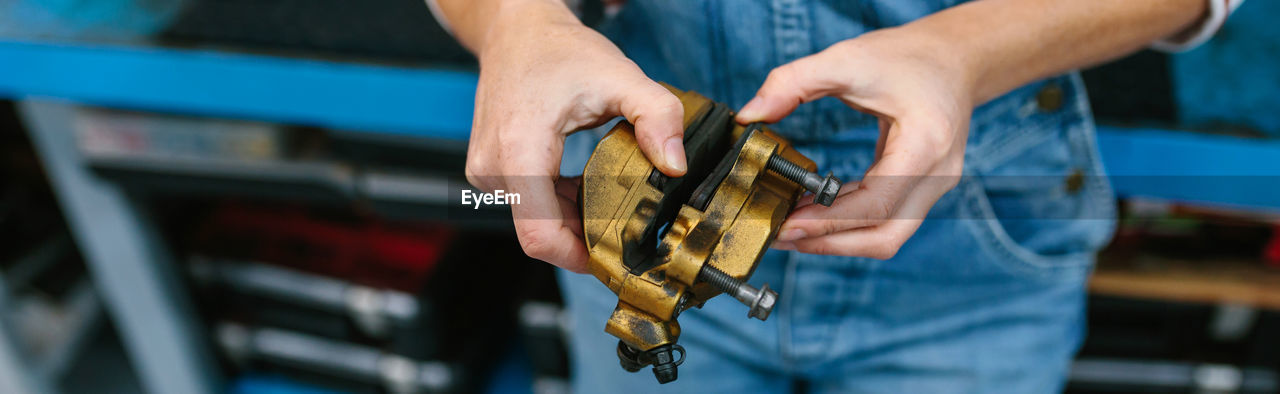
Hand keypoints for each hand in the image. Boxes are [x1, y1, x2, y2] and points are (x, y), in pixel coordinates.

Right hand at [465, 1, 685, 271]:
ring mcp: (487, 171)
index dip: (579, 258)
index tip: (615, 259)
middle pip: (541, 234)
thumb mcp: (620, 77)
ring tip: (612, 212)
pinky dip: (559, 207)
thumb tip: (676, 165)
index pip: (540, 235)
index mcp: (518, 150)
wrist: (517, 30)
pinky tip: (588, 194)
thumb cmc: (559, 50)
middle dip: (585, 241)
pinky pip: (528, 206)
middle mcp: (493, 167)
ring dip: (573, 223)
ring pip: (535, 223)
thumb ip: (658, 117)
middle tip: (629, 237)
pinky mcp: (491, 171)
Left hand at [737, 28, 972, 258]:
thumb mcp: (847, 58)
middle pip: (885, 236)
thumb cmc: (907, 56)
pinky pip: (886, 220)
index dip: (828, 223)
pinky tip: (814, 210)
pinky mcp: (922, 189)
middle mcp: (937, 175)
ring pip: (887, 236)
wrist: (955, 57)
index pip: (875, 205)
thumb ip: (793, 82)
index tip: (787, 226)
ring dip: (838, 239)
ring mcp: (934, 187)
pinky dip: (850, 222)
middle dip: (831, 243)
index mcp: (925, 145)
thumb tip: (750, 114)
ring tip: (790, 226)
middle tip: (781, 235)